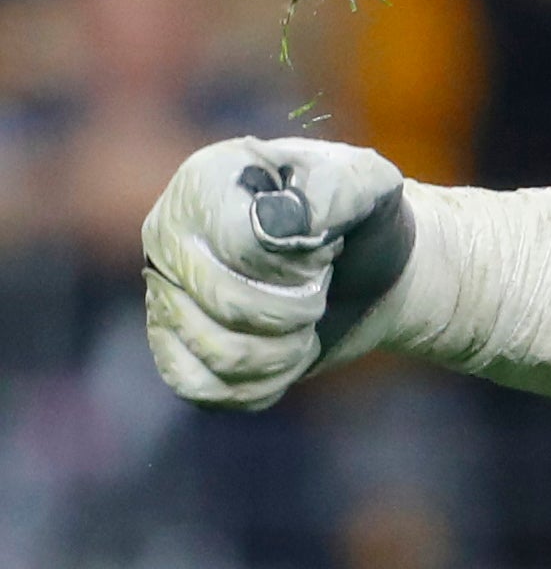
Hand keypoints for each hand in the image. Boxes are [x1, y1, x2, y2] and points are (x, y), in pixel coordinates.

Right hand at [140, 138, 409, 410]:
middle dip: (296, 311)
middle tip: (319, 291)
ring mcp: (163, 291)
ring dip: (286, 352)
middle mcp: (167, 233)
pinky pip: (203, 388)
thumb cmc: (362, 221)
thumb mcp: (369, 185)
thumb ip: (333, 190)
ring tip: (304, 323)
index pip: (239, 245)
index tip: (325, 250)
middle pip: (226, 305)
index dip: (296, 265)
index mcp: (207, 181)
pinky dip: (260, 384)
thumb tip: (275, 227)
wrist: (366, 270)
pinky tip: (284, 355)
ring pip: (219, 353)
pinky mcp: (173, 345)